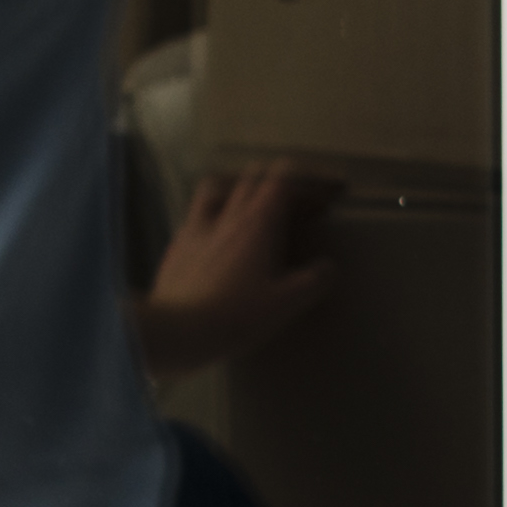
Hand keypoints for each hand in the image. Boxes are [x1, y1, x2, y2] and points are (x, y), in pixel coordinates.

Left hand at [134, 163, 337, 380]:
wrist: (175, 331)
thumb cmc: (236, 315)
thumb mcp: (288, 303)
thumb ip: (315, 280)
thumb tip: (328, 267)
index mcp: (258, 222)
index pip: (286, 177)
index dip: (312, 181)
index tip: (331, 196)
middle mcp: (227, 215)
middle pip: (254, 175)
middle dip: (283, 181)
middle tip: (299, 204)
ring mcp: (196, 227)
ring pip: (218, 186)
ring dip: (241, 186)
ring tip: (254, 202)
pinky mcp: (176, 245)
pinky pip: (196, 214)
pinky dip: (215, 213)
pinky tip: (220, 234)